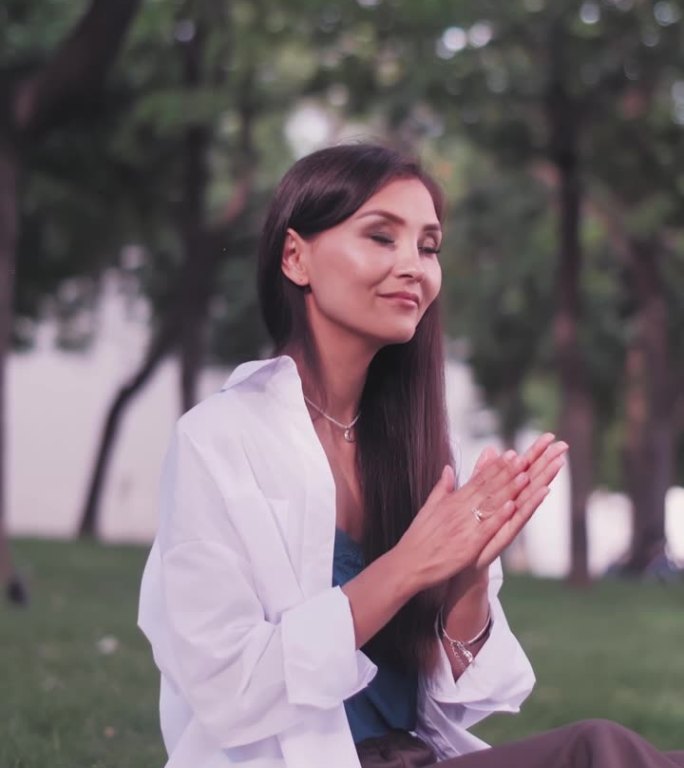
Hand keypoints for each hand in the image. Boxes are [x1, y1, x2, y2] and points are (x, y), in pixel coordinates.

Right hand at [395, 451, 531, 591]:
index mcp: (451, 501)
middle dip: (507, 473)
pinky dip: (499, 517)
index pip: (477, 480)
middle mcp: (458, 511)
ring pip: (490, 505)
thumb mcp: (428, 507)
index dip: (495, 467)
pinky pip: (486, 529)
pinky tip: (512, 506)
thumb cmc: (418, 538)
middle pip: (487, 488)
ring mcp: (464, 528)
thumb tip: (448, 468)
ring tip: (524, 476)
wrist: (408, 564)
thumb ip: (441, 488)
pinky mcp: (467, 546)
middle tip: (524, 458)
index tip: (510, 454)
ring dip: (508, 490)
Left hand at [469, 434, 567, 569]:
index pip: (523, 469)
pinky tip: (542, 491)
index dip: (535, 453)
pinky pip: (521, 517)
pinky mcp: (506, 534)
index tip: (550, 436)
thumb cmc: (471, 530)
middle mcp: (513, 507)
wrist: (462, 563)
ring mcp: (511, 520)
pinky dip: (531, 504)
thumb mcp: (474, 496)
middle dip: (547, 462)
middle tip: (564, 445)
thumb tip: (491, 449)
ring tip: (558, 463)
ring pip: (531, 496)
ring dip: (545, 479)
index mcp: (505, 495)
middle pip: (532, 479)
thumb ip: (482, 473)